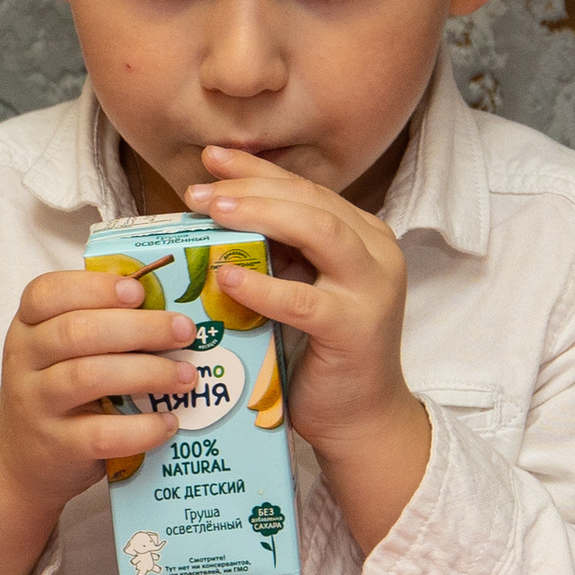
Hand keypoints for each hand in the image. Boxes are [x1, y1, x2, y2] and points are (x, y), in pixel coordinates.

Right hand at [0, 263, 203, 514]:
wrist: (22, 456)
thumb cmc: (57, 391)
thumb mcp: (60, 351)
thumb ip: (99, 325)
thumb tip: (169, 306)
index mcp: (28, 327)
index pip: (45, 293)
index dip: (93, 287)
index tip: (138, 291)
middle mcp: (24, 361)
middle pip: (76, 331)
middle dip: (139, 327)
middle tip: (184, 331)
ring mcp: (37, 404)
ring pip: (88, 377)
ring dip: (148, 372)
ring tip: (185, 377)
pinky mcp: (57, 445)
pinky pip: (102, 434)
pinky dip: (142, 428)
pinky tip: (168, 422)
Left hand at [185, 146, 430, 550]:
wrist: (357, 416)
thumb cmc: (314, 351)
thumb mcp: (293, 287)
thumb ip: (270, 253)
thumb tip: (208, 218)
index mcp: (359, 235)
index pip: (304, 189)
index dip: (257, 169)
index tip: (211, 157)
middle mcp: (375, 252)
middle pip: (310, 201)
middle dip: (252, 187)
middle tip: (199, 188)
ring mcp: (372, 289)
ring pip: (318, 233)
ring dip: (261, 217)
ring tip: (212, 211)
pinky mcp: (356, 329)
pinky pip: (304, 299)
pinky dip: (263, 284)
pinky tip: (226, 275)